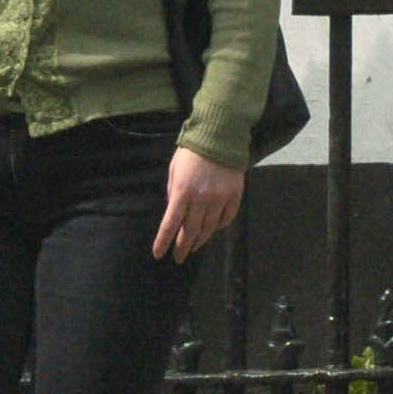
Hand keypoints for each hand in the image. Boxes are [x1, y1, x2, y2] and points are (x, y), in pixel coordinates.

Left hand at [153, 146, 245, 264]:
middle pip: (190, 231)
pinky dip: (219, 227)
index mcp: (182, 191)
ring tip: (193, 247)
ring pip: (208, 228)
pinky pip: (226, 218)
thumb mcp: (174, 169)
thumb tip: (175, 212)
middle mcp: (201, 199)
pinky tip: (212, 230)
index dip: (163, 242)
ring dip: (199, 240)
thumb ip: (173, 192)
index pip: (170, 224)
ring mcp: (220, 198)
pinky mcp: (234, 196)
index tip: (158, 255)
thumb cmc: (192, 151)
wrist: (220, 135)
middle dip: (182, 247)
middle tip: (179, 257)